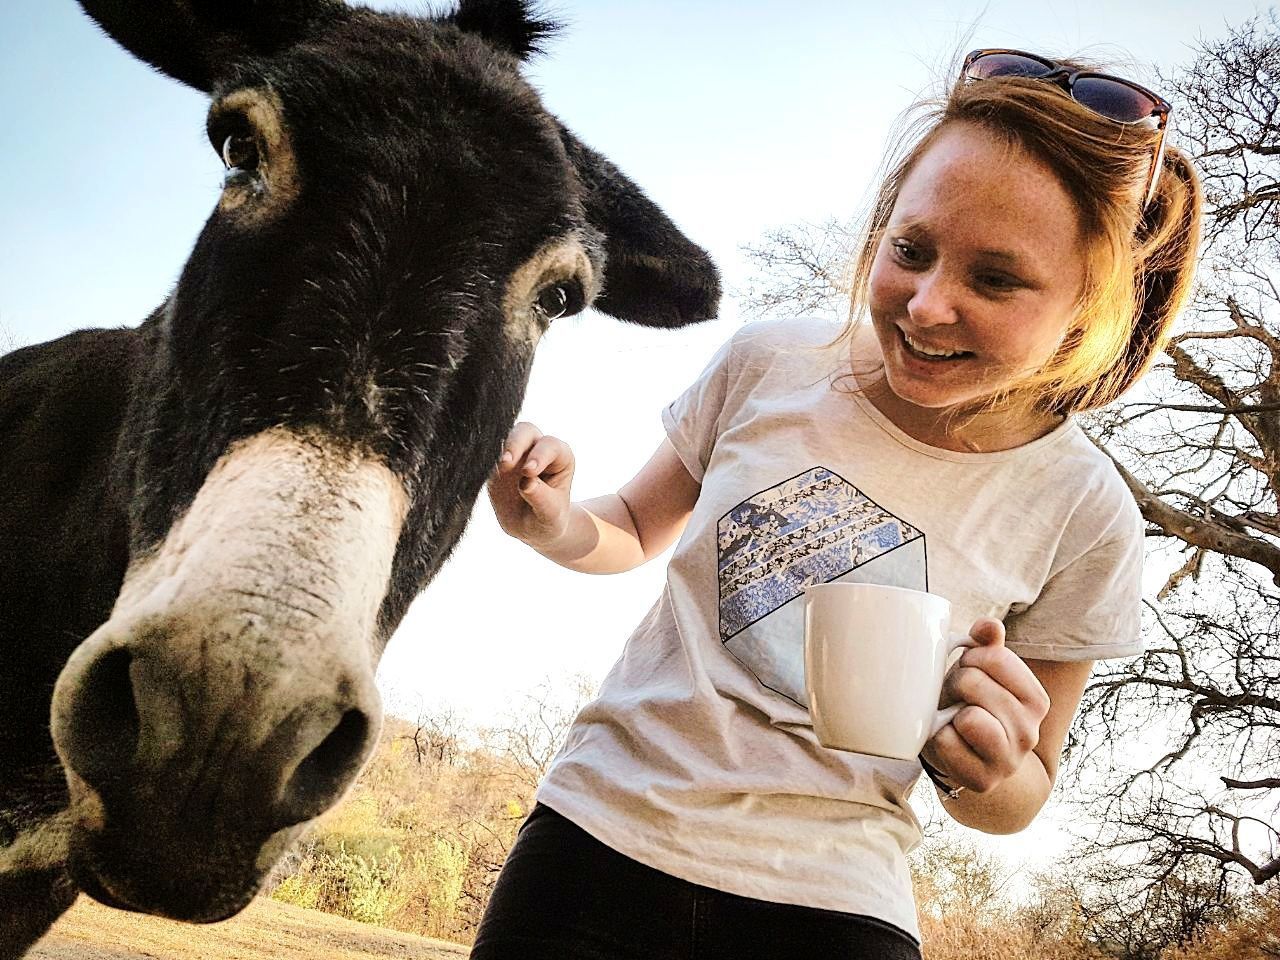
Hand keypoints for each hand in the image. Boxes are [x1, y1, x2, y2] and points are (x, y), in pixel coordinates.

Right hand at [487, 422, 574, 548]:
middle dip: (516, 443)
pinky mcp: (496, 464)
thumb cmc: (548, 519)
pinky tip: (479, 471)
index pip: (551, 446)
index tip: (529, 471)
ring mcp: (516, 454)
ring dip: (497, 449)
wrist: (532, 529)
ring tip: (496, 467)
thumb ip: (542, 498)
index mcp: (559, 458)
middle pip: (526, 432)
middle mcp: (537, 449)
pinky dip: (482, 460)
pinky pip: (486, 455)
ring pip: (504, 437)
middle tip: (507, 462)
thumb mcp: (551, 515)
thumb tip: (526, 483)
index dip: (540, 455)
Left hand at [921, 618, 1051, 793]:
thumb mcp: (982, 671)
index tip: (970, 668)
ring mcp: (1007, 760)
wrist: (969, 757)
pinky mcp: (981, 780)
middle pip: (975, 683)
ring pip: (969, 718)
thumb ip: (988, 644)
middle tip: (957, 695)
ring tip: (952, 715)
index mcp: (1036, 700)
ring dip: (949, 710)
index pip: (995, 657)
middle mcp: (1029, 732)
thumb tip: (988, 625)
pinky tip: (947, 738)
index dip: (971, 657)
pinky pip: (947, 743)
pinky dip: (938, 737)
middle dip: (956, 682)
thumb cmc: (972, 704)